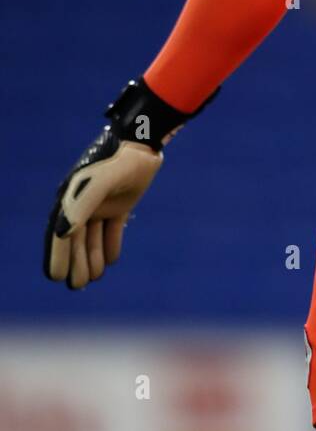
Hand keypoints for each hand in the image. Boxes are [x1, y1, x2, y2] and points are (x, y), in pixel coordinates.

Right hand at [43, 76, 217, 289]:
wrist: (144, 144)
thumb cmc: (120, 160)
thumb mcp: (101, 181)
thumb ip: (83, 206)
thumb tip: (62, 233)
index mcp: (72, 196)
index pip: (60, 232)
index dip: (56, 255)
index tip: (55, 277)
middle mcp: (84, 201)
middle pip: (75, 239)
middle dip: (75, 262)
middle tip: (77, 286)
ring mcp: (103, 203)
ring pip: (92, 236)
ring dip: (91, 257)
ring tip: (94, 278)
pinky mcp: (121, 203)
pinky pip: (112, 228)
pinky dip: (110, 244)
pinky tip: (111, 260)